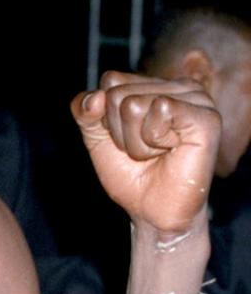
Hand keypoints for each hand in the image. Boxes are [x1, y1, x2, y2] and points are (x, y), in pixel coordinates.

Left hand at [71, 72, 219, 233]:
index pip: (110, 81)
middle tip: (146, 152)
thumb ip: (85, 112)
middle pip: (118, 94)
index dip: (108, 119)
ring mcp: (197, 99)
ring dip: (137, 141)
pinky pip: (160, 109)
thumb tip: (94, 98)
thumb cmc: (132, 175)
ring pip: (135, 104)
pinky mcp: (206, 117)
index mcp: (157, 84)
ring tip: (158, 153)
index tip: (128, 140)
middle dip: (122, 133)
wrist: (153, 212)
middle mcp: (180, 86)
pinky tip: (173, 151)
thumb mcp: (97, 139)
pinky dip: (155, 140)